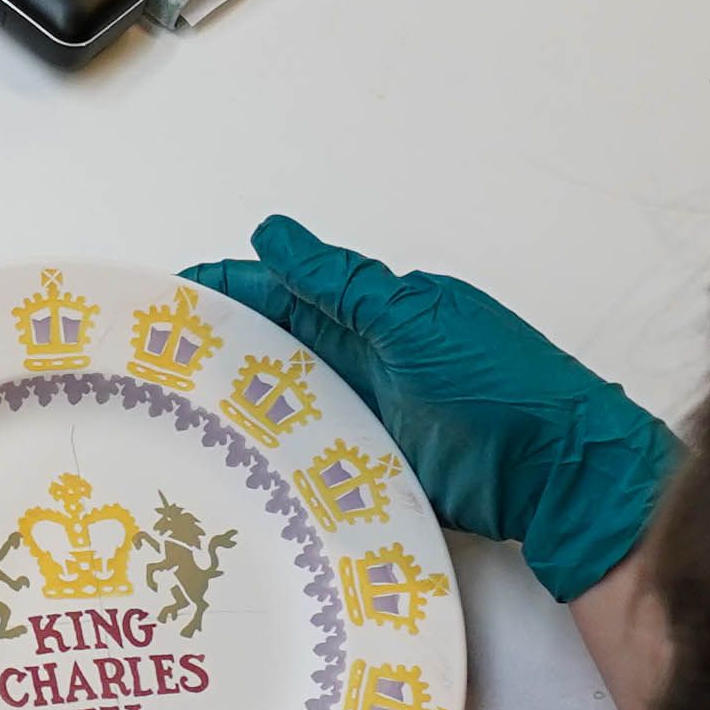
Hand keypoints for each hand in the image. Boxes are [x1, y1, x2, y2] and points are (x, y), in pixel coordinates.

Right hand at [190, 217, 677, 599]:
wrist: (561, 474)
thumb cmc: (501, 384)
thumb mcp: (415, 319)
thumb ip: (341, 283)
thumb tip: (272, 234)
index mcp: (376, 314)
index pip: (284, 292)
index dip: (227, 292)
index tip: (165, 298)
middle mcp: (365, 363)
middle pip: (274, 353)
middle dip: (216, 353)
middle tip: (147, 366)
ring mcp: (368, 419)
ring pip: (285, 409)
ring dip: (237, 410)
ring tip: (168, 419)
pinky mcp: (373, 471)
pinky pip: (311, 461)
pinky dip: (273, 460)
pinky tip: (228, 468)